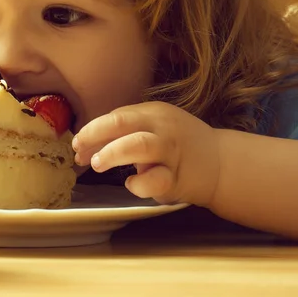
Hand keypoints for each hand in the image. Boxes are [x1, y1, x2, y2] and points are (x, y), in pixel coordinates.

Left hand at [72, 102, 221, 206]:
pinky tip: (131, 183)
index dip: (92, 130)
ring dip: (113, 153)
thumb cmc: (177, 145)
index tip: (77, 144)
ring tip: (97, 164)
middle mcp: (162, 128)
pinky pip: (155, 180)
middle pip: (123, 122)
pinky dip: (138, 183)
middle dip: (94, 135)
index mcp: (153, 113)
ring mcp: (171, 152)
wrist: (220, 163)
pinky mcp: (178, 178)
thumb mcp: (153, 128)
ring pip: (139, 145)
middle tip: (79, 151)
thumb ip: (123, 133)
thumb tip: (85, 146)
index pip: (116, 116)